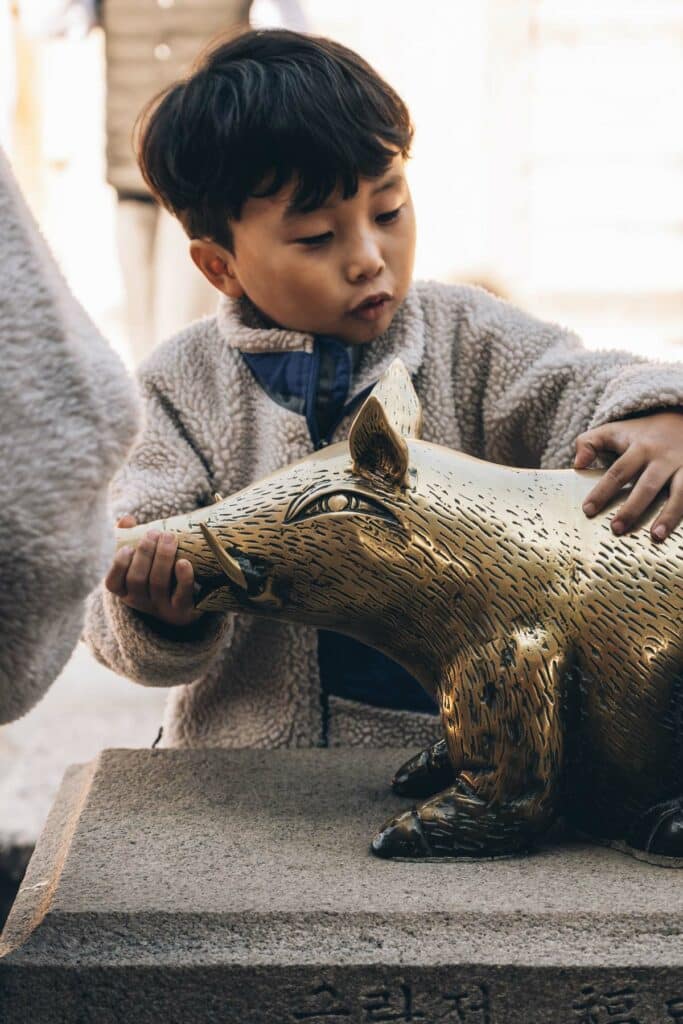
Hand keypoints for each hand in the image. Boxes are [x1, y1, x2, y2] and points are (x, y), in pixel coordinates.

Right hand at [106, 515, 200, 625]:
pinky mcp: (182, 610)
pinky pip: (181, 596)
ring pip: (158, 583)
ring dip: (163, 557)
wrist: (185, 604)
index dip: (118, 565)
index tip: (128, 547)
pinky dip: (183, 578)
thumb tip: (127, 519)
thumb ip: (130, 538)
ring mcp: (161, 608)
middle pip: (137, 579)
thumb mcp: (142, 559)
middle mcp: (140, 602)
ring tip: (169, 537)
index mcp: (125, 590)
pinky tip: (184, 562)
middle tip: (155, 533)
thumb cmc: (157, 573)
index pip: (113, 583)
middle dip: (145, 553)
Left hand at [574, 411, 682, 540]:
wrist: (681, 418)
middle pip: (646, 486)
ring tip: (656, 536)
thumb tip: (578, 464)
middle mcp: (662, 458)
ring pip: (679, 492)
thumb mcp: (614, 430)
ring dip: (669, 515)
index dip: (602, 492)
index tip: (588, 510)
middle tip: (616, 529)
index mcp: (639, 448)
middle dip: (632, 509)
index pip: (617, 473)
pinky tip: (679, 531)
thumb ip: (590, 443)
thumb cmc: (641, 433)